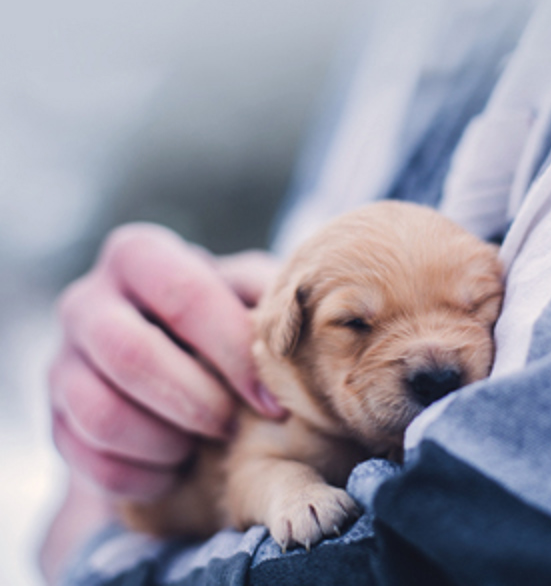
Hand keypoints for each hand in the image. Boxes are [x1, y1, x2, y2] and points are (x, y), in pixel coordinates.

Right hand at [49, 223, 285, 501]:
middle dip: (195, 401)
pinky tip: (177, 468)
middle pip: (130, 354)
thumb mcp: (247, 294)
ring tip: (203, 444)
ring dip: (166, 441)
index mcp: (139, 256)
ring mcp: (63, 361)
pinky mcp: (57, 419)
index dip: (234, 354)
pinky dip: (143, 476)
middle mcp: (88, 301)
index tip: (273, 402)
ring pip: (100, 413)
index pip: (185, 296)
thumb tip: (311, 320)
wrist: (171, 363)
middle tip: (232, 426)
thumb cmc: (222, 321)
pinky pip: (91, 460)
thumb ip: (269, 297)